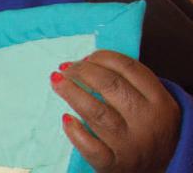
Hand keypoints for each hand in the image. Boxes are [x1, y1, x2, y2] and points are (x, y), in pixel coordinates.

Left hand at [52, 50, 179, 172]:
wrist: (158, 169)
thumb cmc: (148, 129)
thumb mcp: (153, 103)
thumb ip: (130, 82)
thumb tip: (85, 62)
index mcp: (160, 102)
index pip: (128, 68)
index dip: (101, 57)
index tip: (84, 58)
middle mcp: (147, 122)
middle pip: (110, 85)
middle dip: (82, 71)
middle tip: (65, 68)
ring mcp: (130, 145)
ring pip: (96, 112)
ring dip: (71, 92)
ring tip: (56, 81)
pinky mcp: (113, 164)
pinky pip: (90, 146)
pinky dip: (75, 131)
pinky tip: (66, 119)